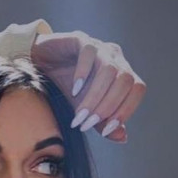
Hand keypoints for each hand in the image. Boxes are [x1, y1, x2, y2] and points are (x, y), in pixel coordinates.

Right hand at [29, 30, 145, 141]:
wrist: (40, 67)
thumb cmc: (66, 88)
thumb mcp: (86, 111)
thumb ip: (103, 123)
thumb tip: (122, 137)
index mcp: (122, 74)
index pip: (137, 90)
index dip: (125, 111)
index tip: (105, 131)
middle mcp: (116, 58)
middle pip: (126, 81)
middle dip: (108, 106)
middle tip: (87, 124)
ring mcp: (100, 47)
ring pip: (109, 70)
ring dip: (94, 97)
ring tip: (78, 115)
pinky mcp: (82, 39)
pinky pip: (89, 53)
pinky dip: (83, 74)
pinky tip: (74, 90)